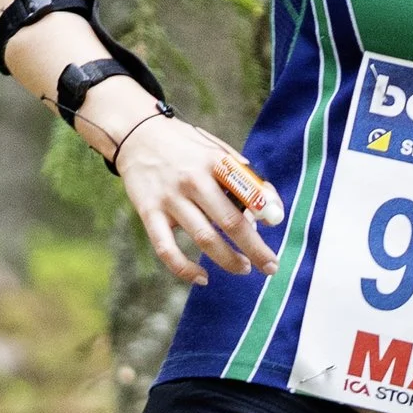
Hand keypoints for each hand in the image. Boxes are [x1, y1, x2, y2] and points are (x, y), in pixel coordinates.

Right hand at [114, 115, 283, 286]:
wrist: (136, 135)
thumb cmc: (185, 148)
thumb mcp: (216, 150)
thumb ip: (243, 176)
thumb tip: (271, 209)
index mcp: (214, 161)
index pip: (248, 191)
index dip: (266, 212)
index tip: (276, 225)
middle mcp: (193, 180)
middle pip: (231, 222)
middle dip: (255, 250)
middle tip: (271, 266)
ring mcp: (170, 198)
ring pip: (205, 239)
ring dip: (228, 260)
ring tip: (243, 268)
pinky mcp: (149, 213)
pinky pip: (167, 250)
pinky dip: (185, 270)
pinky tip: (202, 278)